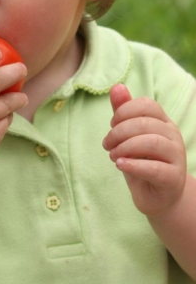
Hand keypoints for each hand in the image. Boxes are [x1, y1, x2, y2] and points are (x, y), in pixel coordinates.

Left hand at [103, 84, 186, 216]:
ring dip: (125, 147)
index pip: (147, 104)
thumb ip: (123, 112)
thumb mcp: (128, 136)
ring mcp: (176, 157)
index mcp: (163, 121)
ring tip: (112, 156)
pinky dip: (134, 165)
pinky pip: (154, 168)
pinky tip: (120, 165)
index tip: (111, 125)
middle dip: (119, 132)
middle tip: (107, 144)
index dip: (124, 111)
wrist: (156, 196)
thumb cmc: (141, 161)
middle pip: (145, 123)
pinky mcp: (173, 178)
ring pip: (152, 143)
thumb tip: (117, 86)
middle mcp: (173, 136)